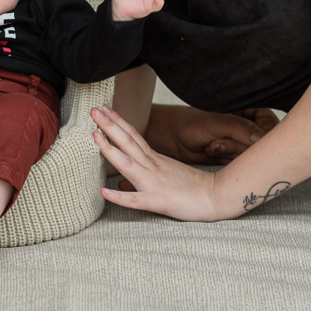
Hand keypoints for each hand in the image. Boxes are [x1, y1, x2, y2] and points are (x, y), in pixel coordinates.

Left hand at [90, 105, 219, 220]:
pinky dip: (119, 196)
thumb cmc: (192, 189)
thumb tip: (119, 185)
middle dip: (109, 125)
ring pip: (128, 163)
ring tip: (94, 135)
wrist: (217, 197)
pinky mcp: (157, 201)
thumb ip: (141, 178)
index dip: (117, 122)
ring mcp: (154, 183)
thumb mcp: (165, 177)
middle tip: (93, 110)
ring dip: (109, 149)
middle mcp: (152, 166)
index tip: (103, 109)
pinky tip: (103, 192)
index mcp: (155, 159)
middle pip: (128, 142)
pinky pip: (135, 200)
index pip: (133, 136)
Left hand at [144, 104, 276, 164]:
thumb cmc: (188, 123)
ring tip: (212, 144)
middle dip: (238, 146)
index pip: (270, 125)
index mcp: (248, 110)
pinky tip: (212, 152)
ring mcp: (242, 142)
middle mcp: (248, 126)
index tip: (250, 142)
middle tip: (218, 142)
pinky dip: (226, 160)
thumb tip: (262, 138)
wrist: (170, 138)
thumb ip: (240, 129)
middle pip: (262, 144)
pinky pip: (241, 165)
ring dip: (230, 153)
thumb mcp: (215, 124)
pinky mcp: (234, 156)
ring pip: (251, 156)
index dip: (263, 136)